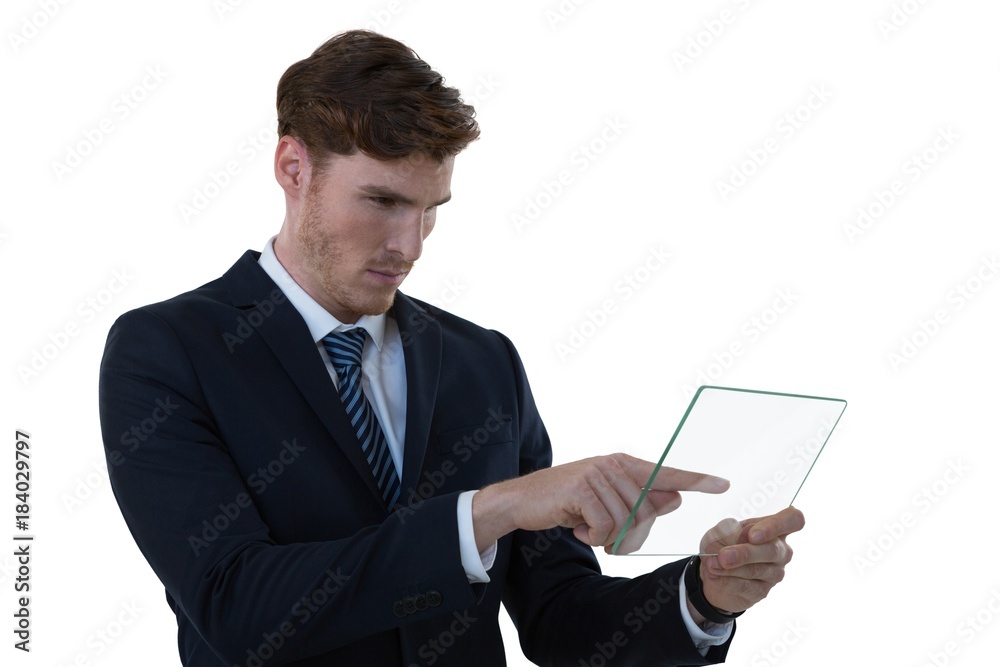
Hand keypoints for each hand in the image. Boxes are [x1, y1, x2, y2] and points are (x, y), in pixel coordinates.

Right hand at [472, 453, 728, 553]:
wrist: (522, 500)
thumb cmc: (566, 502)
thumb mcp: (604, 501)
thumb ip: (638, 499)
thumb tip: (674, 498)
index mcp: (623, 464)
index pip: (666, 473)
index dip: (696, 479)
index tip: (723, 484)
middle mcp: (613, 464)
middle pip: (645, 511)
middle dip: (626, 531)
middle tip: (599, 531)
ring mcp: (597, 474)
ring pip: (624, 523)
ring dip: (605, 536)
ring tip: (583, 525)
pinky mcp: (582, 489)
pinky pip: (604, 528)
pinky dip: (591, 536)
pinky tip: (574, 525)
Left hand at [695, 506, 804, 615]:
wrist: (712, 572)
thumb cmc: (722, 545)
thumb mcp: (720, 531)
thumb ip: (730, 529)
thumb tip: (743, 536)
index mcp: (774, 528)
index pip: (794, 519)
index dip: (777, 525)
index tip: (753, 535)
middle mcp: (781, 550)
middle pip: (773, 550)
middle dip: (746, 553)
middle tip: (723, 556)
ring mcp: (775, 572)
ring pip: (757, 570)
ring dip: (731, 568)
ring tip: (711, 564)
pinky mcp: (762, 591)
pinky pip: (746, 586)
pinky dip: (726, 580)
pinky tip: (714, 575)